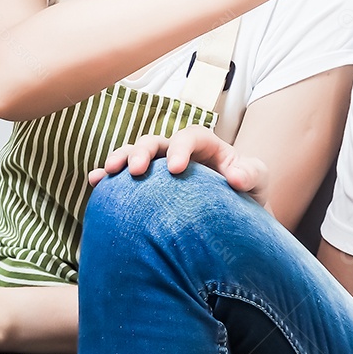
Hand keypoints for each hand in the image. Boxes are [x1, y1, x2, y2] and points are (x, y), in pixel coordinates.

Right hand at [88, 125, 269, 206]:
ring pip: (135, 154)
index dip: (181, 147)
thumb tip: (236, 178)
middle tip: (136, 170)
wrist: (237, 217)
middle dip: (143, 151)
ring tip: (107, 173)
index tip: (176, 169)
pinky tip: (94, 183)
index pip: (191, 136)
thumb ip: (252, 174)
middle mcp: (179, 152)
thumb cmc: (248, 193)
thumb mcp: (258, 180)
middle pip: (156, 141)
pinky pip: (124, 177)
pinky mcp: (148, 185)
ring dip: (120, 159)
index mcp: (206, 146)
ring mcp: (160, 167)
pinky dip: (107, 177)